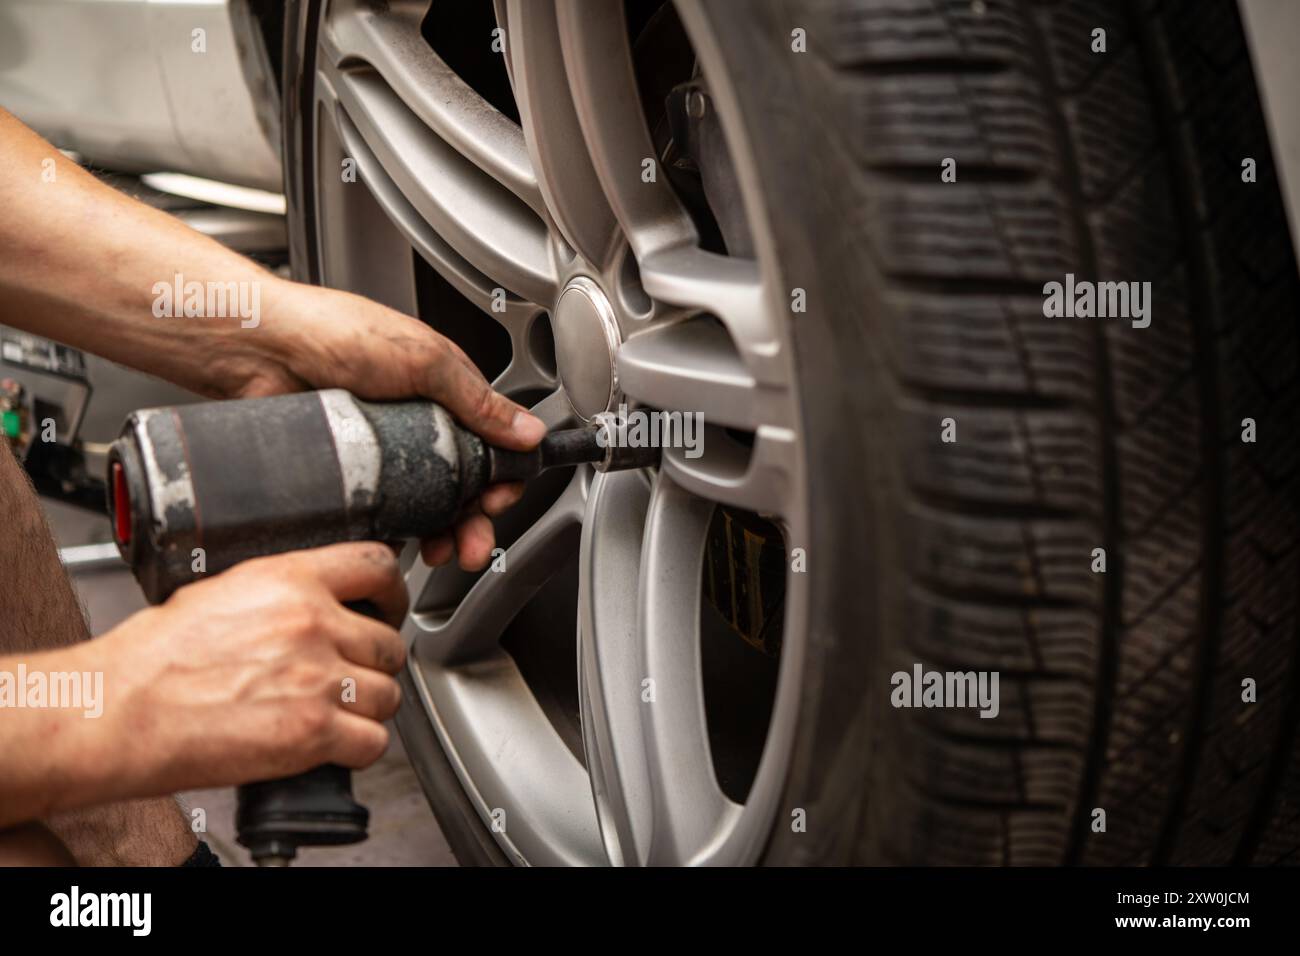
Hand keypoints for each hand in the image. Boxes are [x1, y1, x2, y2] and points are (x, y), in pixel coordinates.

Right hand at [86, 543, 408, 794]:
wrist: (121, 711)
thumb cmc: (152, 659)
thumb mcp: (220, 593)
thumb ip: (278, 593)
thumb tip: (309, 601)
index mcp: (290, 581)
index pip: (376, 566)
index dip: (392, 591)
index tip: (389, 606)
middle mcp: (312, 623)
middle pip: (389, 643)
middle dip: (374, 662)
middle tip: (351, 673)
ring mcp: (318, 678)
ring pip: (388, 694)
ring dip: (367, 707)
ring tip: (336, 711)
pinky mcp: (313, 732)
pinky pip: (373, 742)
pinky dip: (359, 748)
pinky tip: (333, 744)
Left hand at [235, 279, 544, 569]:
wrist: (260, 349)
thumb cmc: (333, 332)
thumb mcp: (423, 360)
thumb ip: (478, 400)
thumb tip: (528, 431)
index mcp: (443, 392)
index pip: (490, 444)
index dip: (500, 478)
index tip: (498, 500)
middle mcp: (415, 423)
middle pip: (461, 485)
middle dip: (474, 521)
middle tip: (473, 545)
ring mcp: (381, 451)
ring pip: (424, 504)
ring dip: (440, 534)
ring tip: (439, 553)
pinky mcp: (348, 472)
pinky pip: (380, 511)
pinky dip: (393, 533)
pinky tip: (397, 544)